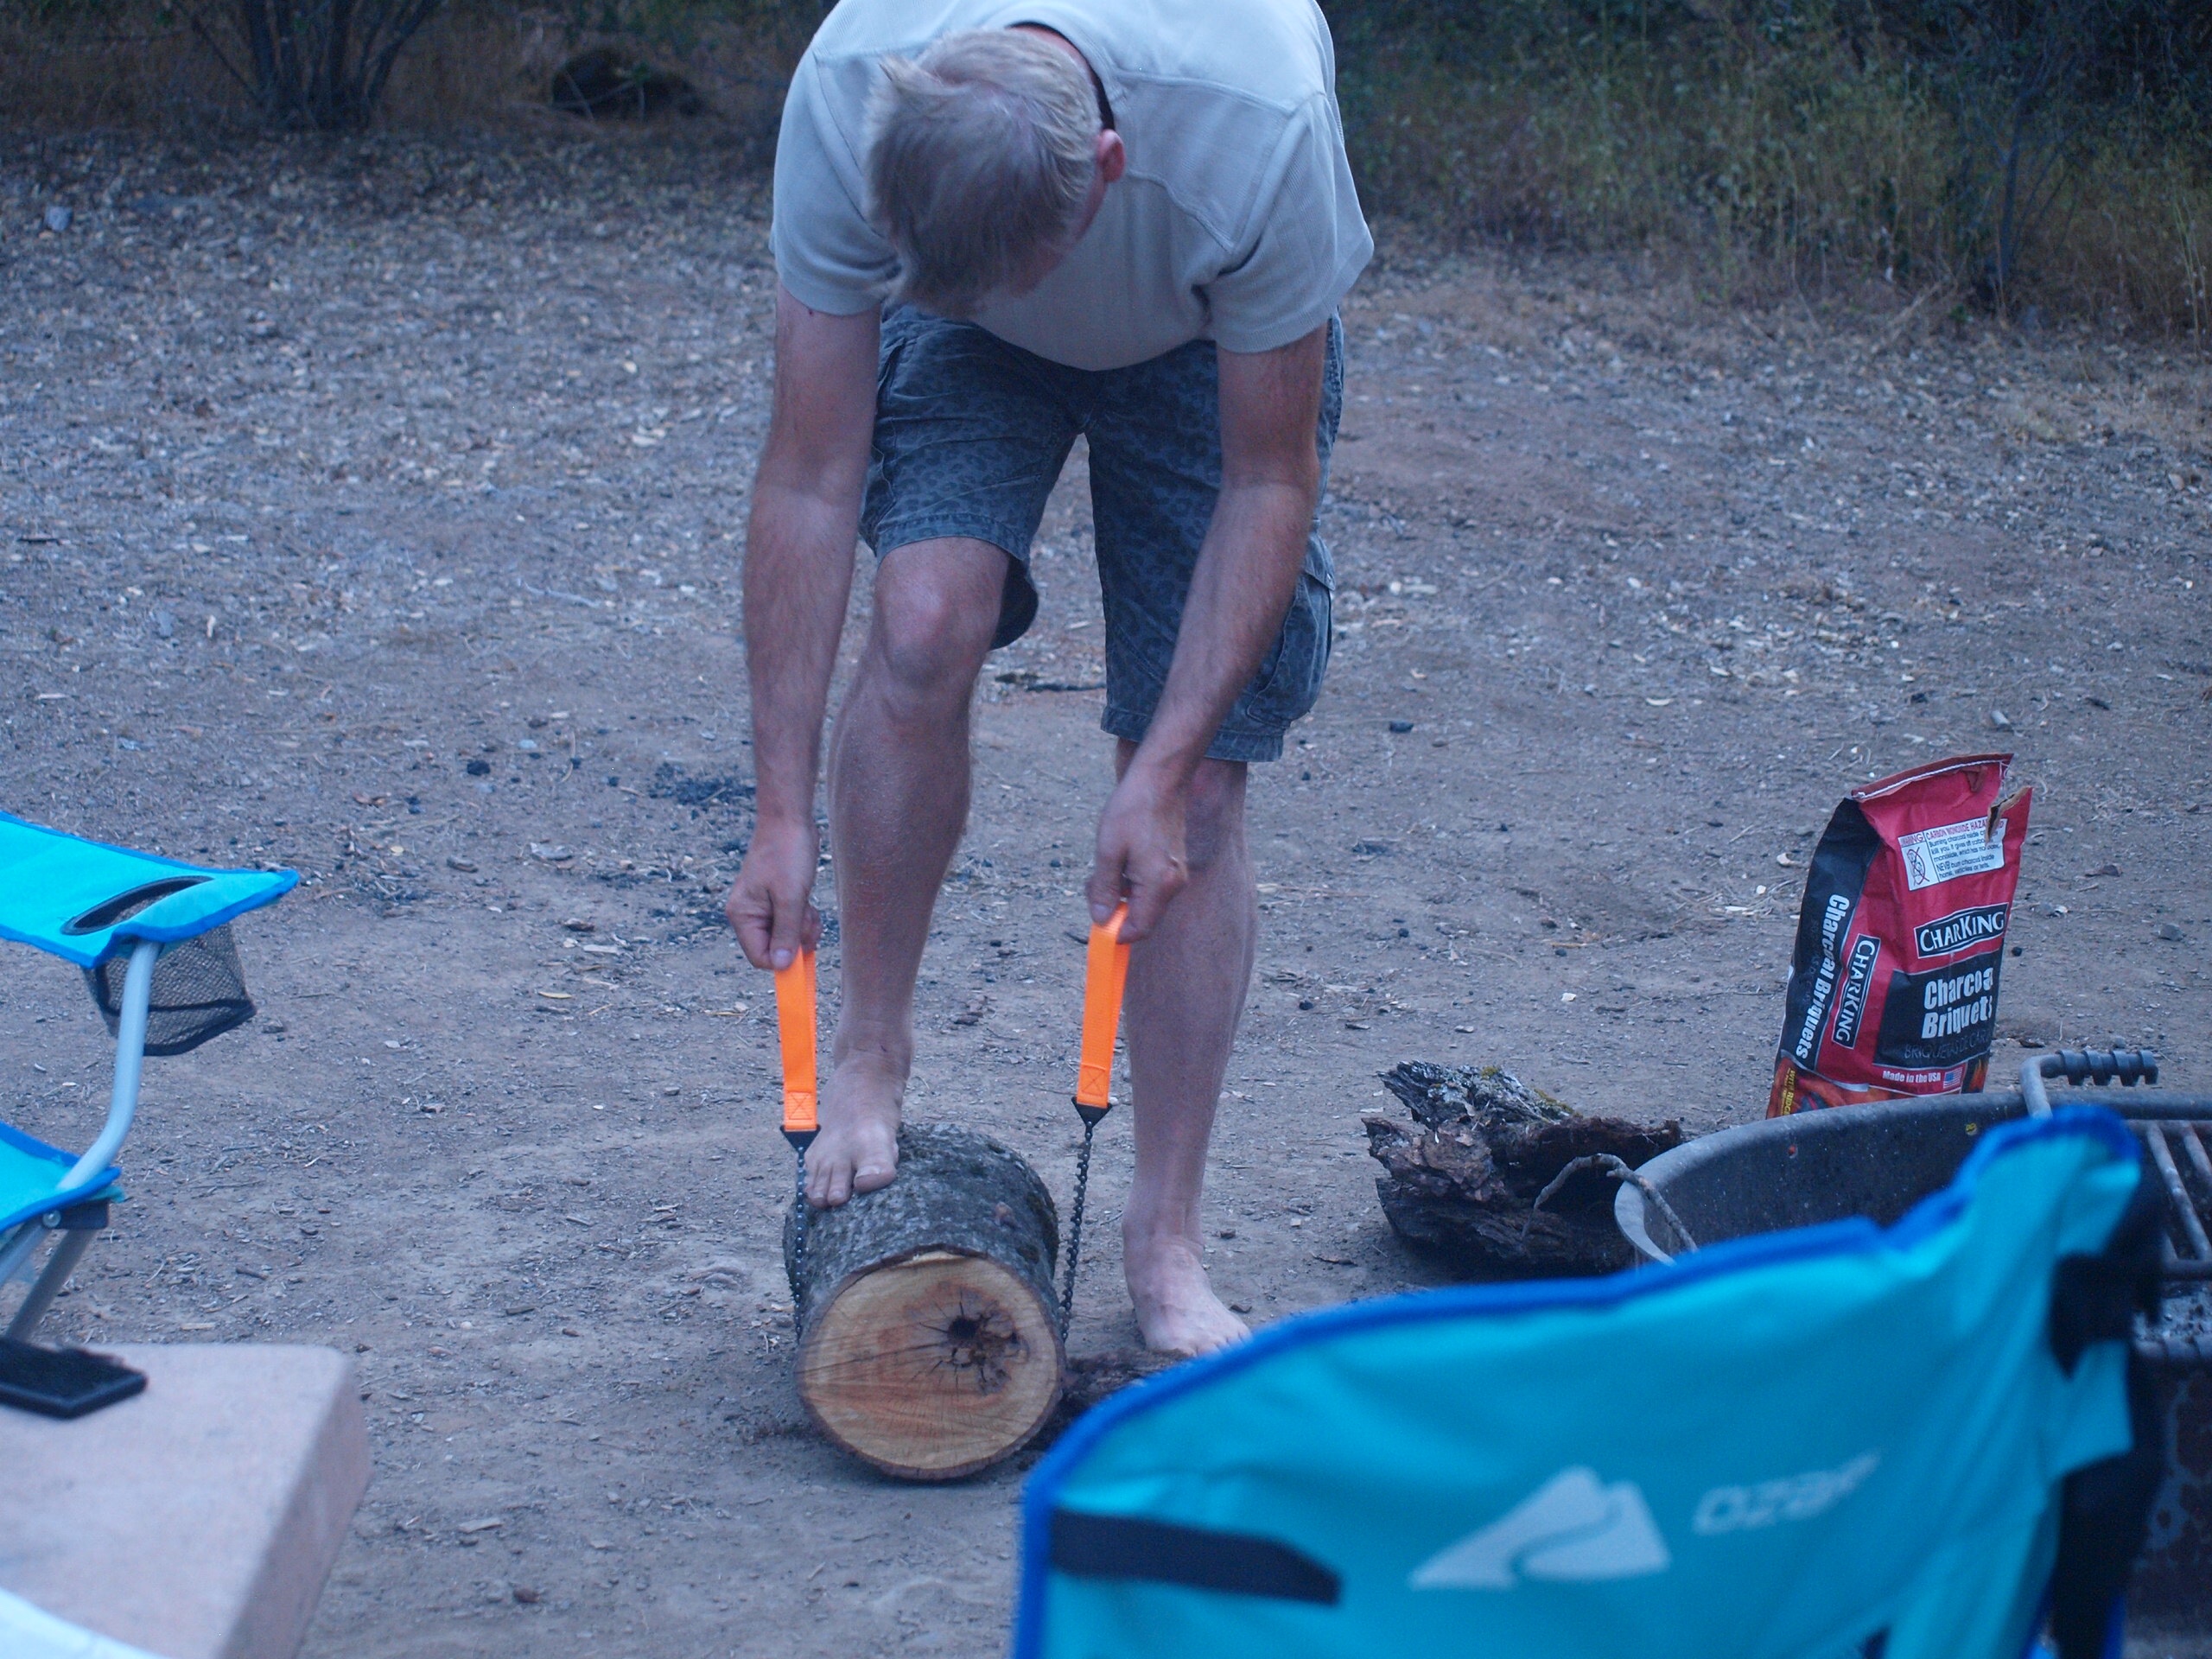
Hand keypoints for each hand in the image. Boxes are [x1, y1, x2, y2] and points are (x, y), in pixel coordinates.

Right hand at [726, 815, 821, 969]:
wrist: (790, 819)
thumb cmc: (787, 853)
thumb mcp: (790, 898)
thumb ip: (786, 934)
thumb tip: (782, 967)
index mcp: (742, 915)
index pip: (760, 957)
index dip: (784, 959)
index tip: (804, 949)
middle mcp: (748, 914)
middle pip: (775, 948)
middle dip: (796, 939)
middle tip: (807, 916)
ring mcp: (762, 907)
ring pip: (786, 937)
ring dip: (802, 927)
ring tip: (808, 905)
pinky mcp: (776, 900)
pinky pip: (791, 922)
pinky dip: (803, 917)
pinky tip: (808, 901)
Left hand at [1086, 762, 1189, 942]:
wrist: (1159, 780)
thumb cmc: (1132, 810)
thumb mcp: (1108, 851)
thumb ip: (1104, 890)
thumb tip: (1101, 920)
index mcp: (1158, 884)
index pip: (1138, 929)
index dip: (1115, 933)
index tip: (1095, 922)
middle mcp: (1172, 885)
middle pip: (1140, 917)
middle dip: (1113, 908)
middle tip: (1092, 884)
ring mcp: (1175, 875)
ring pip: (1143, 901)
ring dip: (1120, 892)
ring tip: (1104, 865)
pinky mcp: (1172, 865)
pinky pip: (1149, 886)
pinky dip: (1130, 881)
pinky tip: (1118, 858)